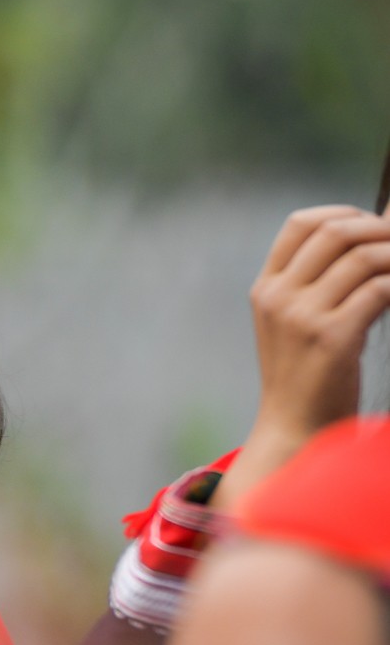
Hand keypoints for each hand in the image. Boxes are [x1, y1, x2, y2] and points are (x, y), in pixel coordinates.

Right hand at [215, 206, 389, 508]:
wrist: (294, 430)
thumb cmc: (306, 376)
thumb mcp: (296, 323)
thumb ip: (322, 282)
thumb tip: (379, 233)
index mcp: (266, 289)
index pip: (301, 223)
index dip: (344, 214)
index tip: (373, 228)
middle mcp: (279, 297)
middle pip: (336, 232)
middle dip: (382, 230)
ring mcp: (302, 317)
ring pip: (365, 258)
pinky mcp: (332, 337)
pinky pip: (380, 289)